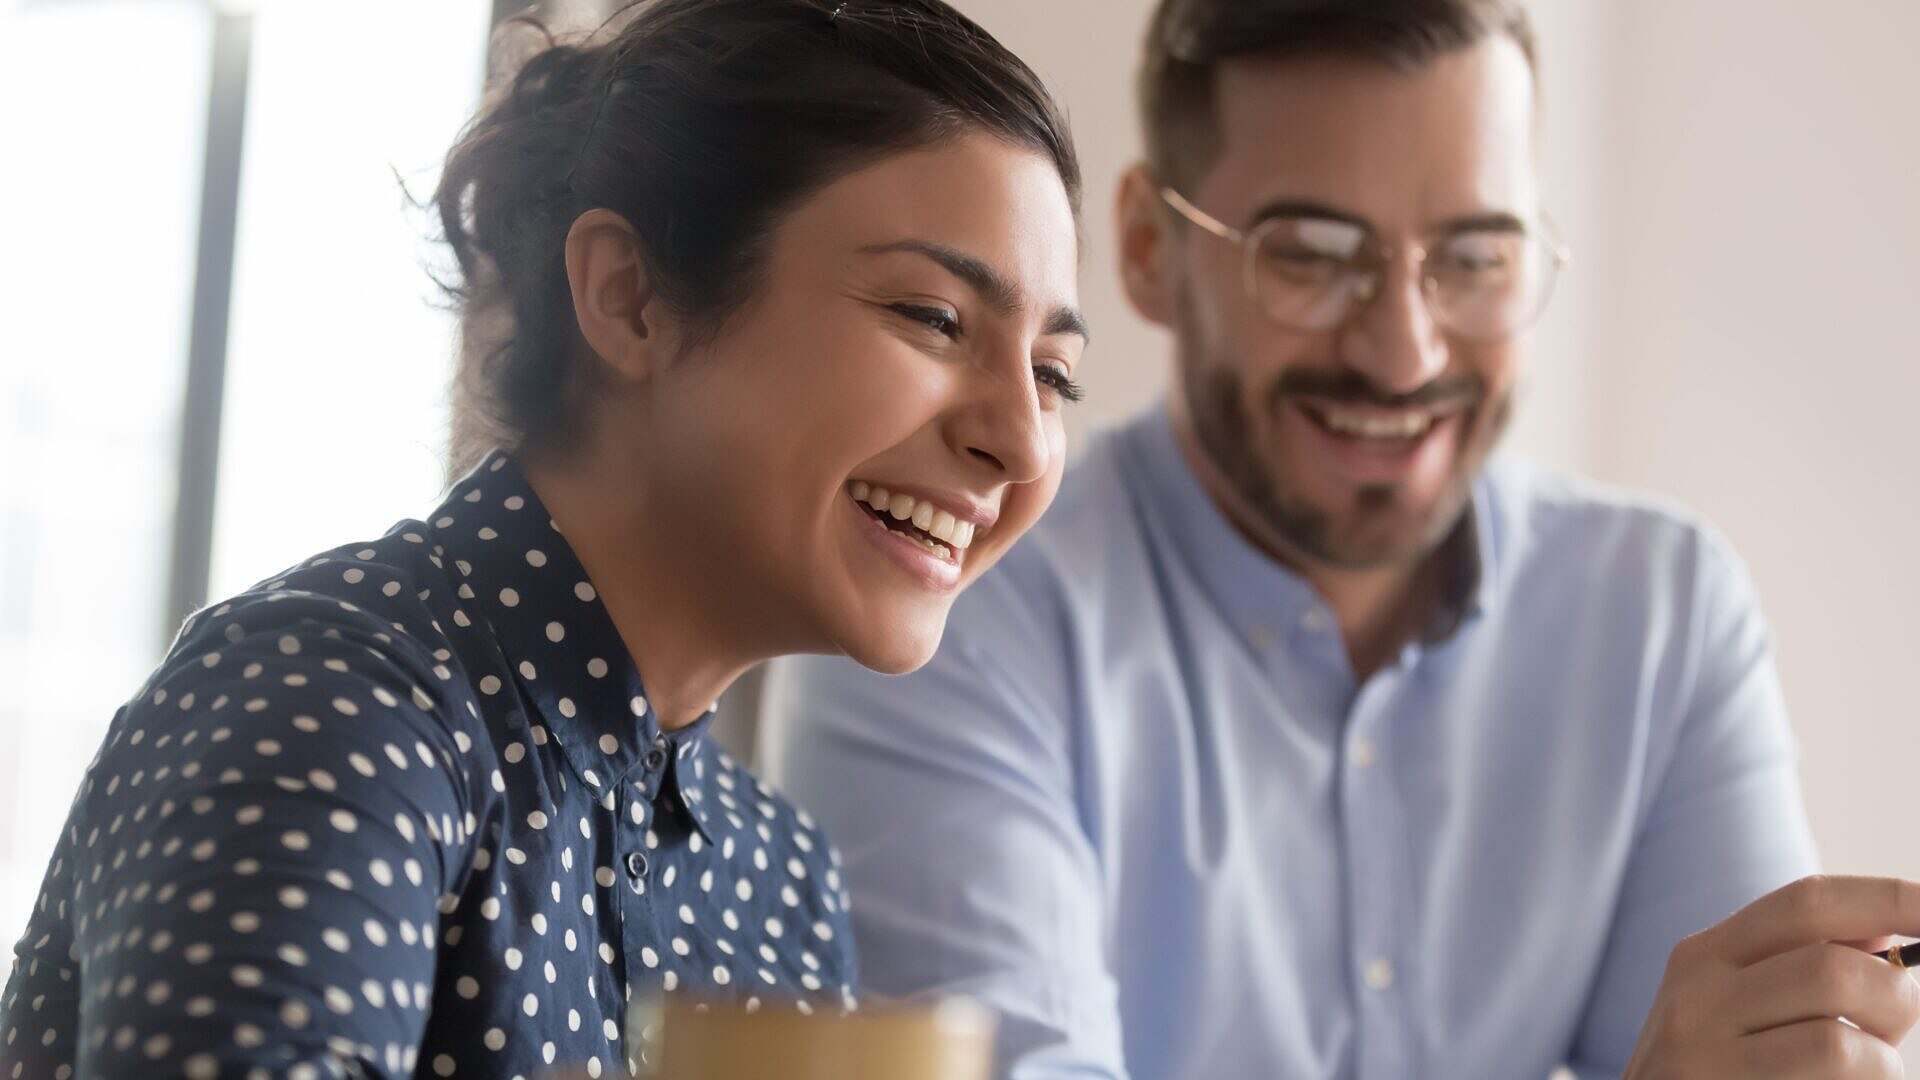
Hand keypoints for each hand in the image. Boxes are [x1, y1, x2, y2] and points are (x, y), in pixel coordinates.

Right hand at [1623, 875, 1919, 1078]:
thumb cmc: (1716, 1072)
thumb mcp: (1736, 1004)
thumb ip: (1798, 965)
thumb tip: (1886, 928)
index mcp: (1706, 953)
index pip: (1808, 901)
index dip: (1886, 898)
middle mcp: (1697, 993)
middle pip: (1834, 967)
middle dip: (1897, 997)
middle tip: (1896, 1026)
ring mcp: (1704, 1053)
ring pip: (1840, 1039)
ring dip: (1884, 1061)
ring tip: (1869, 1072)